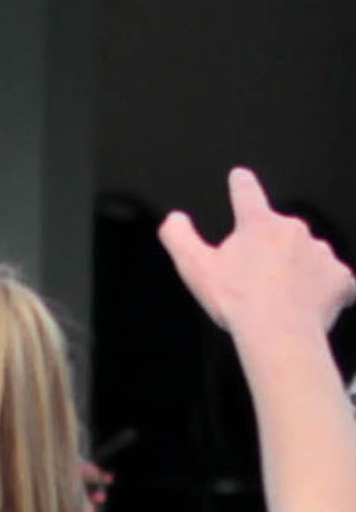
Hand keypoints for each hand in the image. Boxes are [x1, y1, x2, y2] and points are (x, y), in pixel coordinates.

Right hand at [160, 168, 354, 342]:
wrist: (279, 334)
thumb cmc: (239, 302)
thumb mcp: (195, 269)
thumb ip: (180, 238)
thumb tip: (173, 220)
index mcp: (258, 224)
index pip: (247, 193)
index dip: (242, 185)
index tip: (241, 178)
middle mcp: (293, 230)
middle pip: (280, 232)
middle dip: (271, 250)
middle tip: (258, 280)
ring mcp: (320, 253)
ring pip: (308, 255)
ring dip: (299, 269)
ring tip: (284, 298)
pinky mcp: (340, 278)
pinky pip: (335, 280)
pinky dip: (325, 290)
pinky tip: (311, 304)